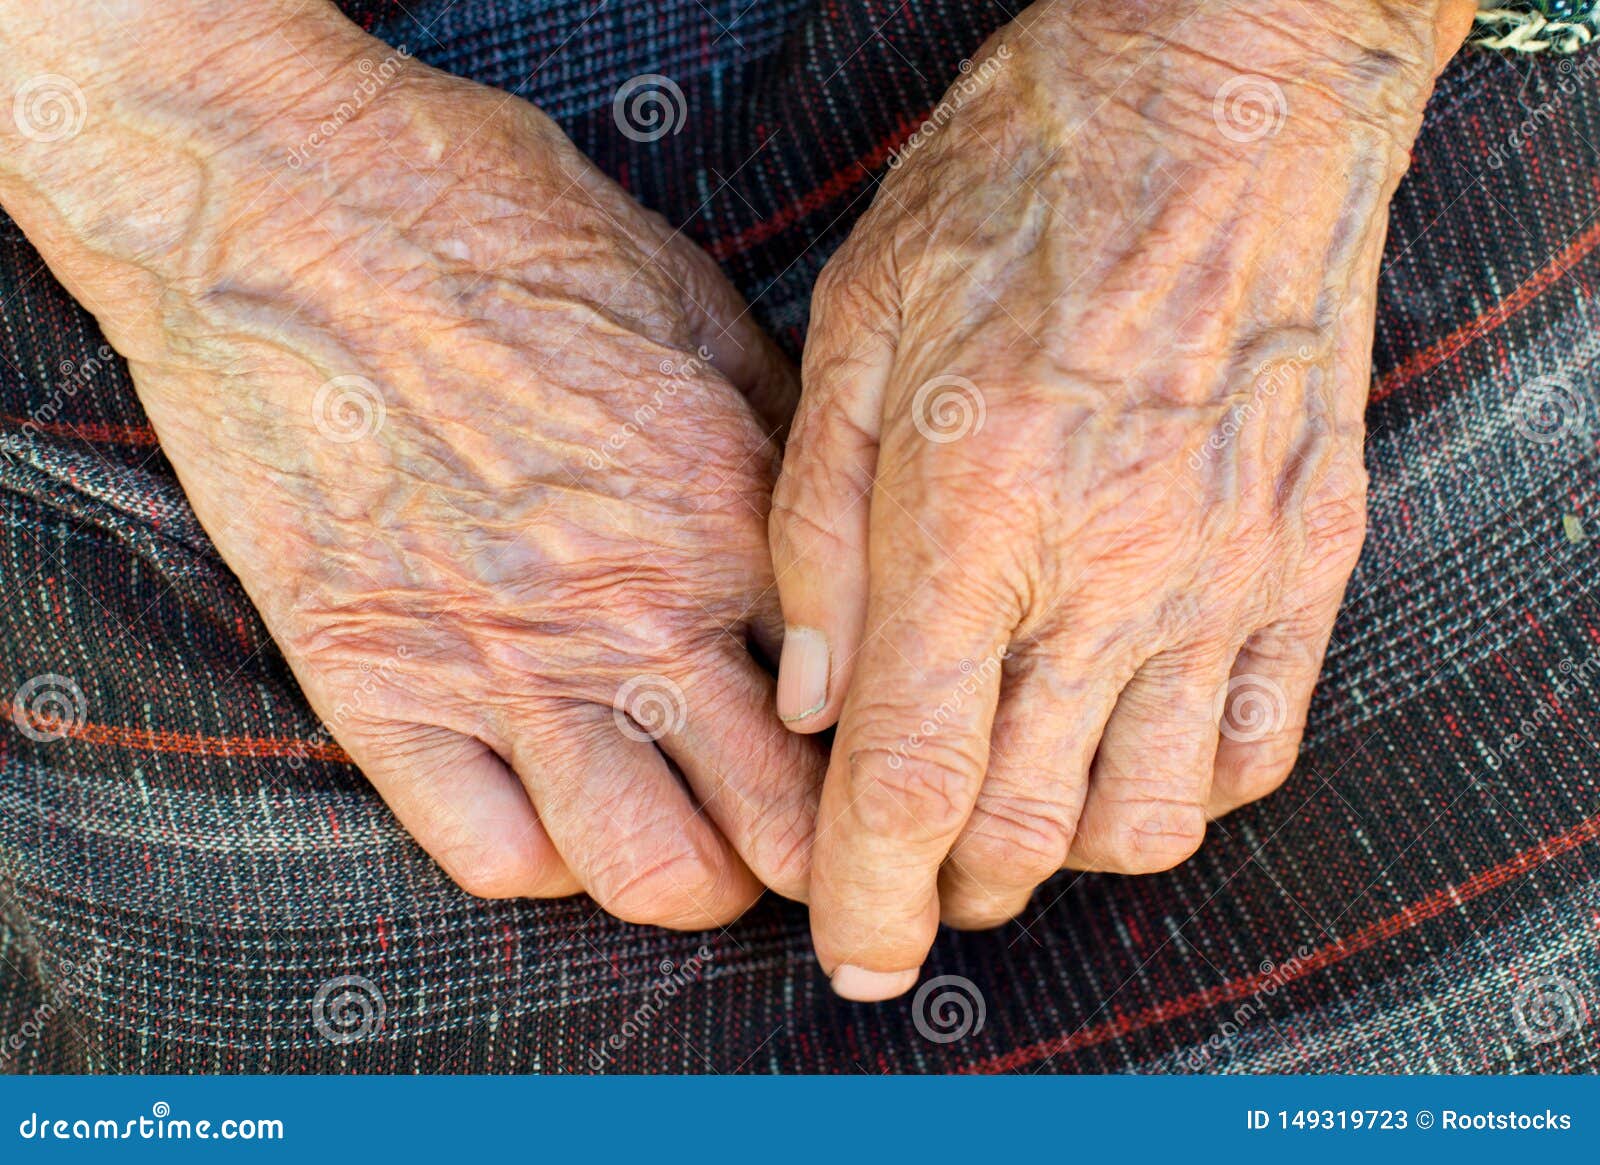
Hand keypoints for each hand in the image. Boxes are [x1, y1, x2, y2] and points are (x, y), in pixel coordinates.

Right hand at [0, 0, 821, 924]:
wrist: (282, 212)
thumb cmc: (491, 229)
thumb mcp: (694, 306)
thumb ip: (780, 444)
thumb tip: (833, 544)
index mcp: (733, 517)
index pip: (862, 706)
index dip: (885, 752)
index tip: (875, 757)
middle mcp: (637, 613)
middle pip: (780, 828)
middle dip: (811, 852)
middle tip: (796, 826)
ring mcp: (505, 664)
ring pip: (649, 874)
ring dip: (690, 878)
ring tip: (688, 836)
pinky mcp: (380, 687)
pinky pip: (492, 855)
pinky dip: (546, 862)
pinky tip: (558, 809)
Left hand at [769, 0, 1473, 995]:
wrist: (1220, 99)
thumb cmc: (1025, 184)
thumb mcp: (856, 328)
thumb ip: (819, 534)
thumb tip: (815, 698)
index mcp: (972, 515)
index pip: (911, 781)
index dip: (870, 900)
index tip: (850, 954)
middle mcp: (1109, 571)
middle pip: (1022, 828)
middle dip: (950, 888)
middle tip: (911, 874)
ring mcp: (1225, 575)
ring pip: (1147, 818)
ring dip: (1061, 854)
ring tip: (1010, 815)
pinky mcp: (1305, 559)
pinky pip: (1256, 745)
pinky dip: (1180, 791)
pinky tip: (1125, 751)